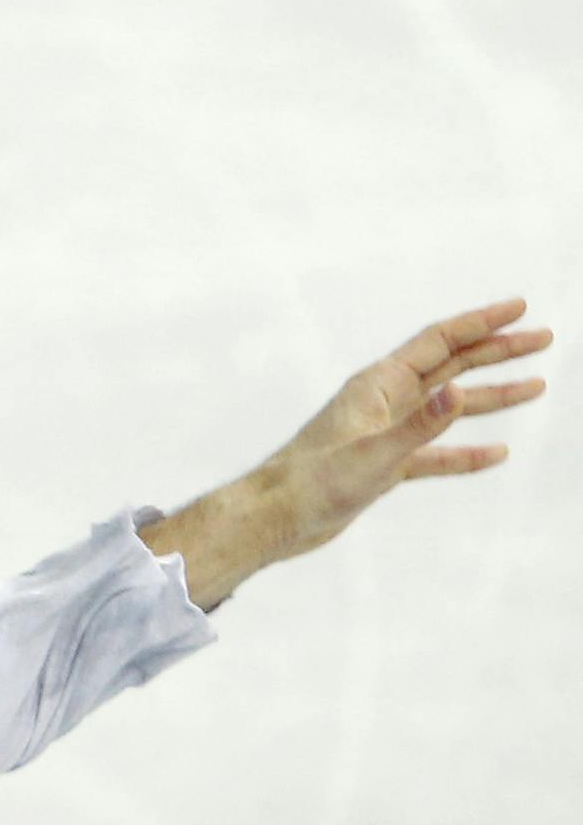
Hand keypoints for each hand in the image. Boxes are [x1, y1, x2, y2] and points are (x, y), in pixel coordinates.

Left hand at [260, 298, 551, 560]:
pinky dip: (467, 451)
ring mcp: (386, 431)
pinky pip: (437, 452)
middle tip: (543, 338)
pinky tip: (497, 454)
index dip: (481, 323)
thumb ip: (420, 426)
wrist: (280, 516)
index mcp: (378, 384)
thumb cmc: (315, 482)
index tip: (520, 309)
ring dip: (491, 396)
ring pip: (449, 406)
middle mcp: (384, 399)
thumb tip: (459, 391)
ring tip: (536, 385)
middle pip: (451, 365)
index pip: (439, 342)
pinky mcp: (386, 463)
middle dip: (497, 350)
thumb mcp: (375, 455)